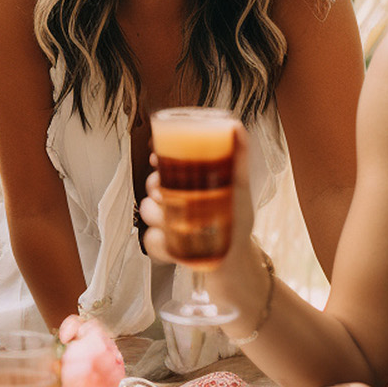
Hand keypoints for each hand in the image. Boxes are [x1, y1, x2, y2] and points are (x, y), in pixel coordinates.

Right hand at [140, 122, 257, 267]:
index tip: (156, 156)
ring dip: (161, 218)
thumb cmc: (237, 222)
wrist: (234, 260)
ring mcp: (165, 222)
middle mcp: (174, 199)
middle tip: (170, 194)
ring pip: (148, 211)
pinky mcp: (162, 245)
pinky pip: (150, 240)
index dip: (158, 157)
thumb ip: (238, 156)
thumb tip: (236, 126)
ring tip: (183, 223)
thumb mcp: (240, 186)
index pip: (164, 162)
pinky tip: (176, 246)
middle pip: (151, 184)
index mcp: (188, 181)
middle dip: (157, 187)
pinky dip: (162, 243)